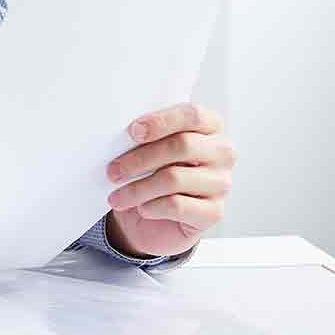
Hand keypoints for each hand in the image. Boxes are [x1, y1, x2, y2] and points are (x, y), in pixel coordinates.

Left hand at [103, 102, 234, 258]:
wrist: (157, 218)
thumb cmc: (153, 173)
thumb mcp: (149, 148)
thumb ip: (146, 136)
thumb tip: (122, 135)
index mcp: (210, 126)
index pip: (193, 115)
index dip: (162, 121)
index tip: (133, 132)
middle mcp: (222, 152)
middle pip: (182, 146)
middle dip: (140, 158)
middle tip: (113, 171)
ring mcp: (221, 183)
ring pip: (175, 178)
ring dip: (138, 188)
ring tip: (117, 196)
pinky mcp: (214, 212)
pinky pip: (177, 206)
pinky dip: (151, 207)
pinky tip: (141, 208)